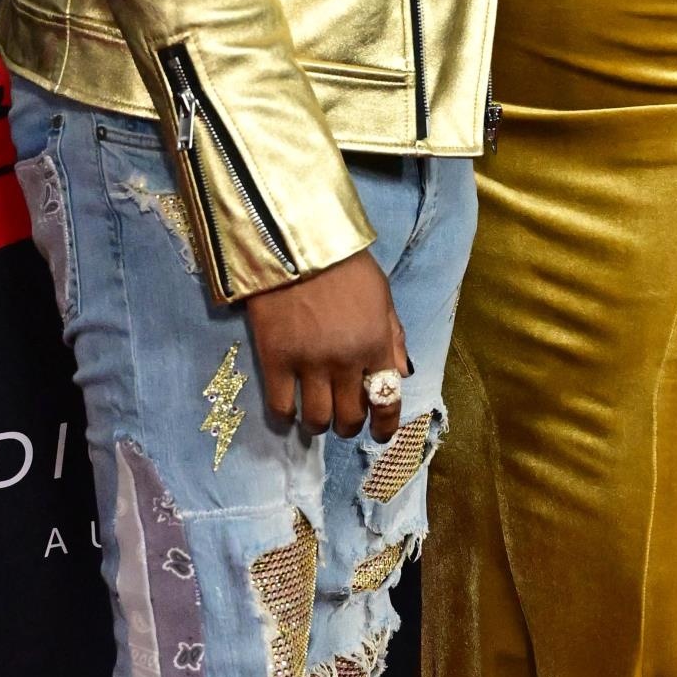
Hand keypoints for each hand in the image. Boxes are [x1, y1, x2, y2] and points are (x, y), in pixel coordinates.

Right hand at [246, 250, 409, 441]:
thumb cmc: (343, 265)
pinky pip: (281, 406)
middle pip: (349, 417)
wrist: (294, 241)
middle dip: (349, 426)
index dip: (385, 426)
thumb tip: (401, 375)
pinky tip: (289, 411)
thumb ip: (393, 336)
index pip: (386, 401)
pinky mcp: (274, 359)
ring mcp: (307, 363)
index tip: (380, 434)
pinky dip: (286, 416)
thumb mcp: (381, 294)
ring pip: (317, 418)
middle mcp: (345, 361)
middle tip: (343, 421)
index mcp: (375, 344)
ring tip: (316, 418)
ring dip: (319, 425)